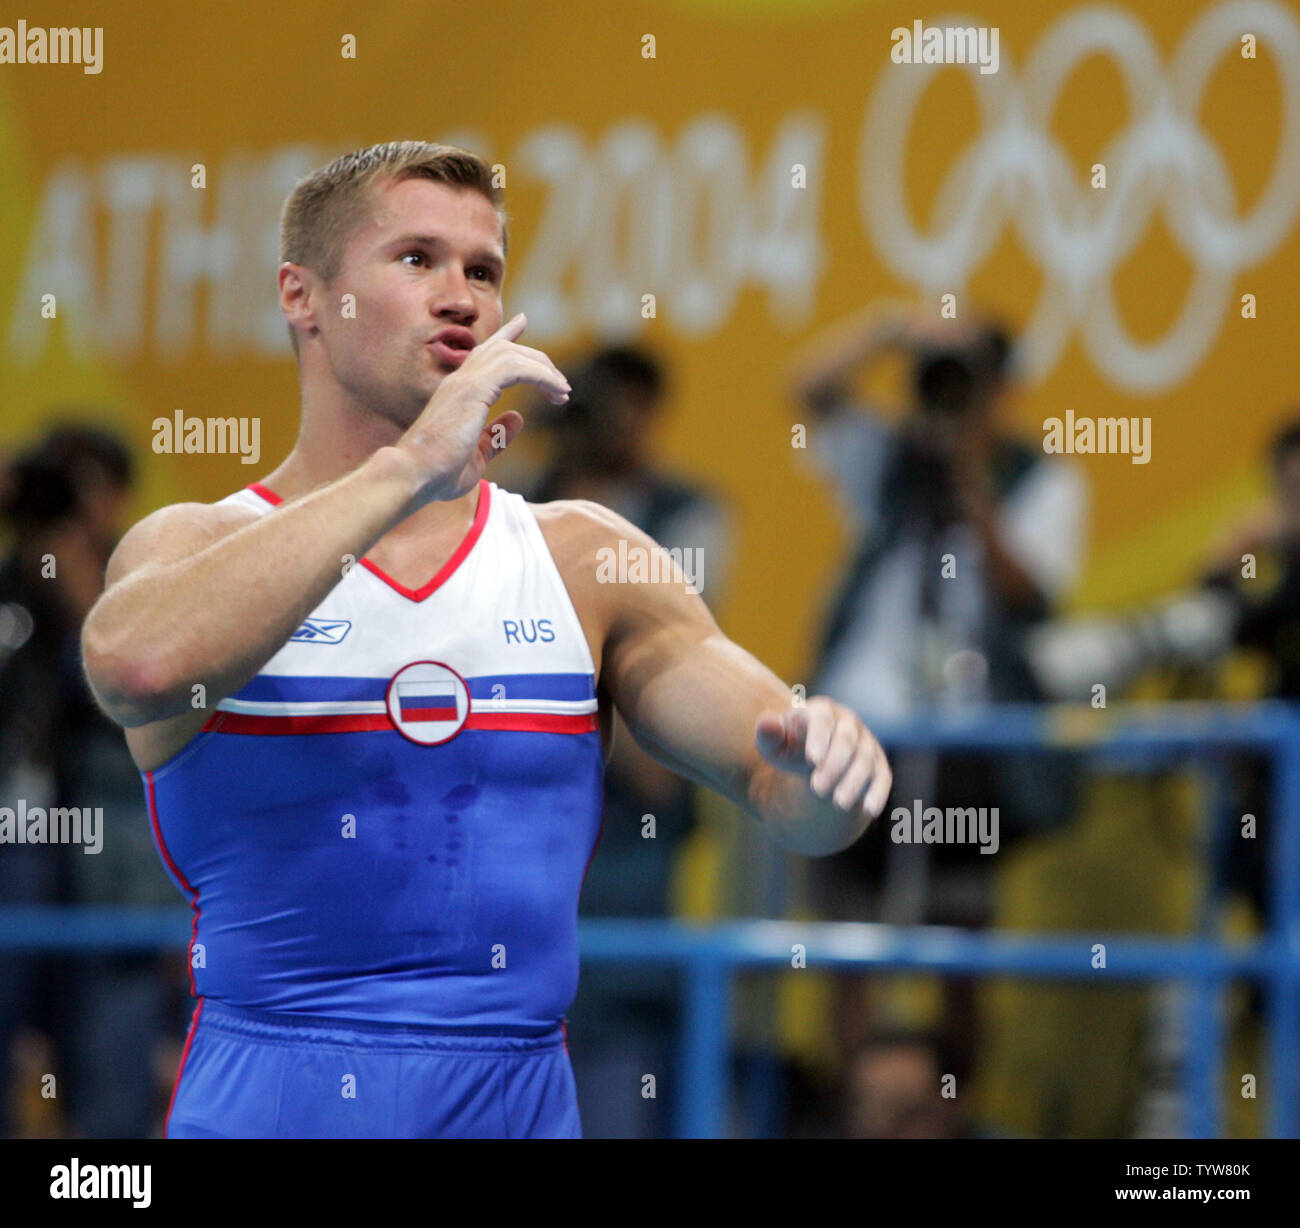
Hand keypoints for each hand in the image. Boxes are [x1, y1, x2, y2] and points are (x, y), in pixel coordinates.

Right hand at [396, 313, 569, 503]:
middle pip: (503, 350)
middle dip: (536, 360)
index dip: (507, 336)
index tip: (523, 322)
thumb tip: (518, 417)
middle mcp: (461, 380)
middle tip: (561, 384)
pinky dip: (541, 375)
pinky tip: (556, 391)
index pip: (486, 353)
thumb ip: (495, 436)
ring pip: (512, 354)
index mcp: (458, 391)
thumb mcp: (476, 455)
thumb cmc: (439, 473)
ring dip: (543, 369)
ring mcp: (465, 381)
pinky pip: (515, 367)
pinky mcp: (473, 388)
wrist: (415, 474)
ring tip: (563, 391)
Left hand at [755, 696, 891, 819]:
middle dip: (834, 765)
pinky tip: (868, 810)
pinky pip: (883, 776)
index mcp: (821, 711)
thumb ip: (768, 735)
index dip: (818, 737)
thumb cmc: (789, 748)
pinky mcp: (878, 763)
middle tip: (817, 789)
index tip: (811, 759)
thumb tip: (766, 723)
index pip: (822, 720)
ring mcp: (866, 742)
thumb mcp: (774, 745)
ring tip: (838, 804)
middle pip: (846, 741)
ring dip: (853, 782)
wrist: (812, 759)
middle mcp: (847, 722)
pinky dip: (878, 792)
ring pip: (864, 760)